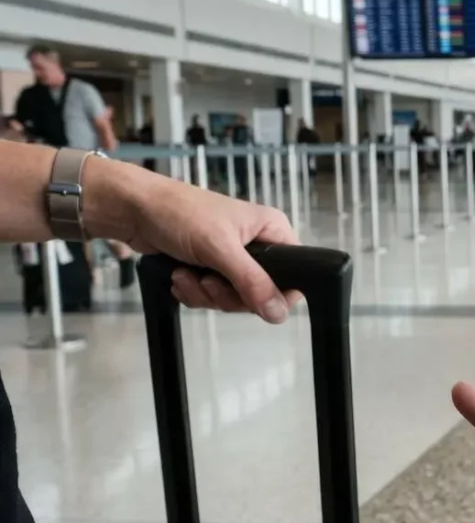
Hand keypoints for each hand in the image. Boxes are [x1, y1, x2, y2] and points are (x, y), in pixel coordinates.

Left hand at [85, 157, 298, 322]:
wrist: (132, 209)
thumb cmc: (179, 213)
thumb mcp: (220, 248)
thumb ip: (252, 281)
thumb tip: (279, 313)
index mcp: (271, 231)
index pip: (294, 275)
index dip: (276, 294)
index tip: (250, 298)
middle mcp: (256, 246)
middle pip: (260, 294)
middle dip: (227, 294)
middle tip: (207, 280)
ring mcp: (232, 259)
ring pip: (233, 298)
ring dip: (205, 293)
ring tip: (185, 274)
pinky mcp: (209, 268)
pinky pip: (212, 297)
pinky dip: (193, 292)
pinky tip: (179, 277)